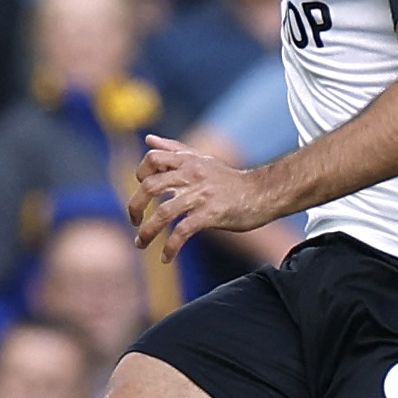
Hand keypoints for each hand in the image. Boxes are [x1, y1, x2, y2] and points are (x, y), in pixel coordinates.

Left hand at [128, 133, 281, 261]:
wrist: (263, 194)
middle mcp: (192, 175)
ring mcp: (201, 195)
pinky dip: (170, 248)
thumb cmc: (230, 180)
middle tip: (134, 222)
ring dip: (147, 233)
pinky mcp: (211, 214)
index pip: (152, 160)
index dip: (140, 175)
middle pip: (150, 186)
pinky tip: (166, 258)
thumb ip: (173, 150)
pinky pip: (182, 232)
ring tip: (141, 244)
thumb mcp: (201, 160)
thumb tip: (148, 140)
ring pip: (163, 213)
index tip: (142, 192)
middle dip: (135, 207)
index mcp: (188, 161)